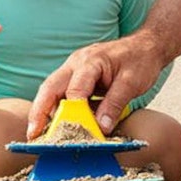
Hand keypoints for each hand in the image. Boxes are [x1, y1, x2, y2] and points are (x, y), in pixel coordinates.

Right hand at [27, 32, 164, 138]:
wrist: (147, 46)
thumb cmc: (141, 60)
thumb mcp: (132, 83)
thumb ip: (115, 104)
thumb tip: (101, 127)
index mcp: (91, 61)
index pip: (75, 88)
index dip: (71, 112)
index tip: (70, 131)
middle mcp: (77, 62)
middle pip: (50, 87)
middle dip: (39, 111)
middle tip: (33, 134)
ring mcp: (74, 68)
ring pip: (52, 90)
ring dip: (44, 111)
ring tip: (39, 134)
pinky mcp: (77, 76)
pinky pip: (62, 93)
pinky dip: (58, 108)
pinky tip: (58, 124)